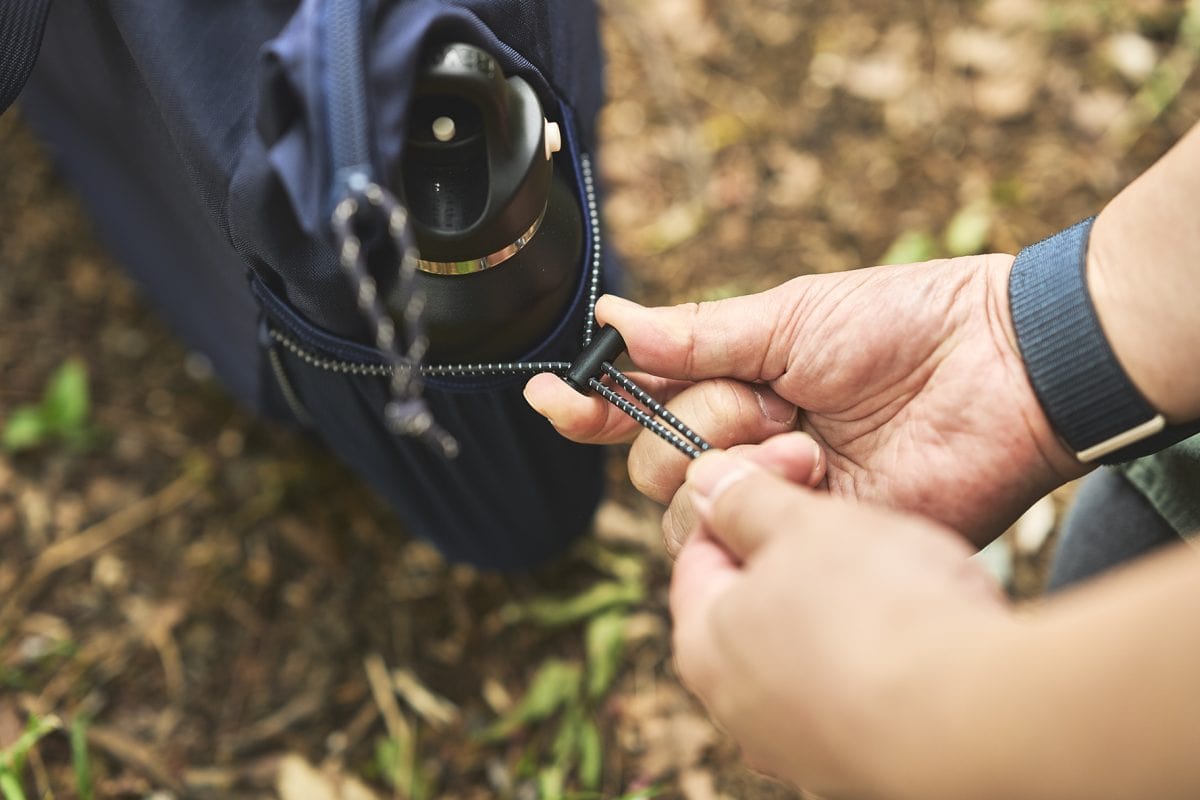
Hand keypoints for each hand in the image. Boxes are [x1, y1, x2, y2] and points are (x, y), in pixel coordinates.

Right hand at [525, 255, 1083, 545]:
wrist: (1001, 368)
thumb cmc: (903, 323)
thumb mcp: (788, 316)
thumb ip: (694, 334)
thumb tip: (609, 320)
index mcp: (737, 383)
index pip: (640, 405)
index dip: (589, 406)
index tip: (549, 395)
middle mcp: (746, 444)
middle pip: (651, 462)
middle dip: (693, 429)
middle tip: (768, 401)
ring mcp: (777, 496)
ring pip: (684, 509)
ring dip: (732, 465)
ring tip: (808, 439)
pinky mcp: (812, 540)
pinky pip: (742, 541)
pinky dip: (763, 503)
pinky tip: (816, 471)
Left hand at [670, 449, 1010, 796]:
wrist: (976, 719)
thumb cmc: (879, 610)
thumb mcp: (804, 525)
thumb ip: (746, 500)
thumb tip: (706, 482)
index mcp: (703, 643)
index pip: (699, 552)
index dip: (743, 499)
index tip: (793, 471)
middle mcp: (735, 707)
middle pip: (749, 606)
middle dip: (791, 556)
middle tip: (846, 523)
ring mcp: (792, 746)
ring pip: (800, 651)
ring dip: (835, 607)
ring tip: (891, 576)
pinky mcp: (851, 768)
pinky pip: (849, 693)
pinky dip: (870, 659)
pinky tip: (913, 634)